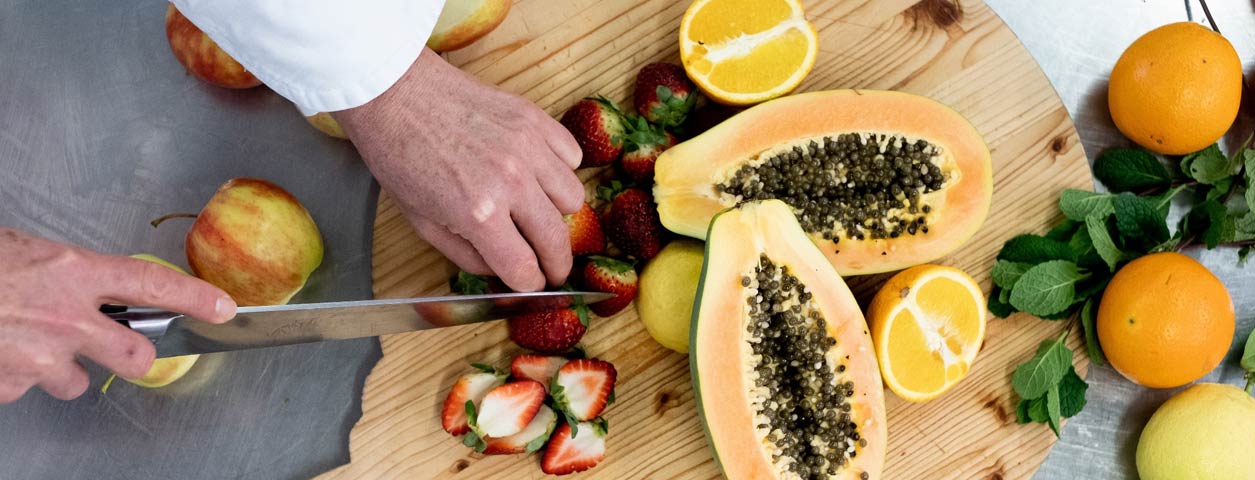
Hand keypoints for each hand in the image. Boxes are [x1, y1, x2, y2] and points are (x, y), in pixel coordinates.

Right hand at [0, 228, 235, 401]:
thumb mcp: (31, 252)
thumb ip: (69, 274)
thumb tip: (91, 288)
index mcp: (74, 270)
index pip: (153, 283)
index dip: (194, 298)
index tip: (224, 310)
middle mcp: (66, 317)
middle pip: (134, 356)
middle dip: (135, 358)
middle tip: (123, 350)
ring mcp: (39, 355)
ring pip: (75, 382)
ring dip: (59, 369)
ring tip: (25, 341)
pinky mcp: (10, 383)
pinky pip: (24, 389)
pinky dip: (13, 376)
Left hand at [334, 48, 583, 291]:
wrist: (394, 94)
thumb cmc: (399, 156)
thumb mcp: (422, 223)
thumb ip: (467, 256)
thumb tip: (503, 270)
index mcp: (478, 214)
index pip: (524, 269)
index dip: (528, 284)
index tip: (529, 282)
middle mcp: (510, 182)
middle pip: (557, 241)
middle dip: (556, 264)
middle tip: (552, 268)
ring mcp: (527, 147)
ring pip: (573, 199)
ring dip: (558, 214)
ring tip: (538, 211)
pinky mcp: (534, 119)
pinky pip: (572, 157)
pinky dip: (560, 171)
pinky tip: (538, 173)